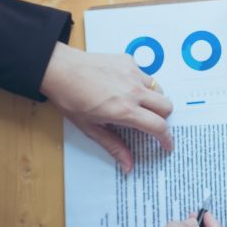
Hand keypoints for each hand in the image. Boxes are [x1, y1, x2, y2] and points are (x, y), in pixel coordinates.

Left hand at [41, 42, 173, 172]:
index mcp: (125, 110)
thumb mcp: (90, 127)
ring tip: (138, 104)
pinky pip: (145, 75)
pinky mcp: (129, 61)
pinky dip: (142, 84)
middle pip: (167, 106)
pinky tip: (125, 86)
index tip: (167, 144)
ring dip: (154, 100)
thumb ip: (113, 145)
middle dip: (163, 118)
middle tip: (151, 123)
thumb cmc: (70, 99)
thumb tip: (129, 165)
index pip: (158, 126)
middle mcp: (134, 91)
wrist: (59, 69)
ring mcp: (133, 74)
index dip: (167, 138)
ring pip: (159, 89)